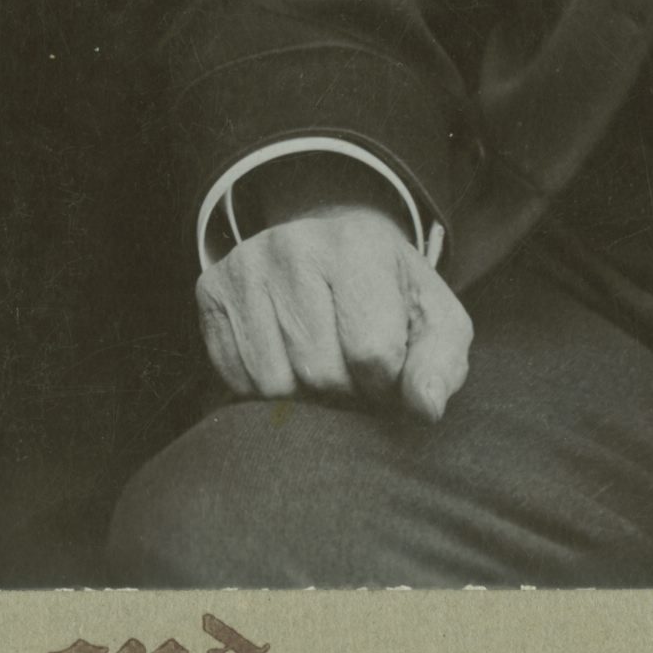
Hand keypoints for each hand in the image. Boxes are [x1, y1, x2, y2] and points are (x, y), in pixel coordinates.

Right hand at [193, 200, 475, 420]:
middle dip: (345, 392)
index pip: (372, 353)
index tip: (388, 366)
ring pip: (273, 383)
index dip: (387, 382)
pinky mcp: (211, 288)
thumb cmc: (390, 295)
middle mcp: (293, 245)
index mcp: (358, 245)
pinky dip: (264, 389)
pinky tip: (286, 359)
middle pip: (320, 373)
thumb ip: (440, 366)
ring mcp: (245, 265)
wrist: (332, 244)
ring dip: (304, 396)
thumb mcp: (435, 321)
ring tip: (321, 366)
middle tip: (352, 372)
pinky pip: (235, 377)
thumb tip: (426, 408)